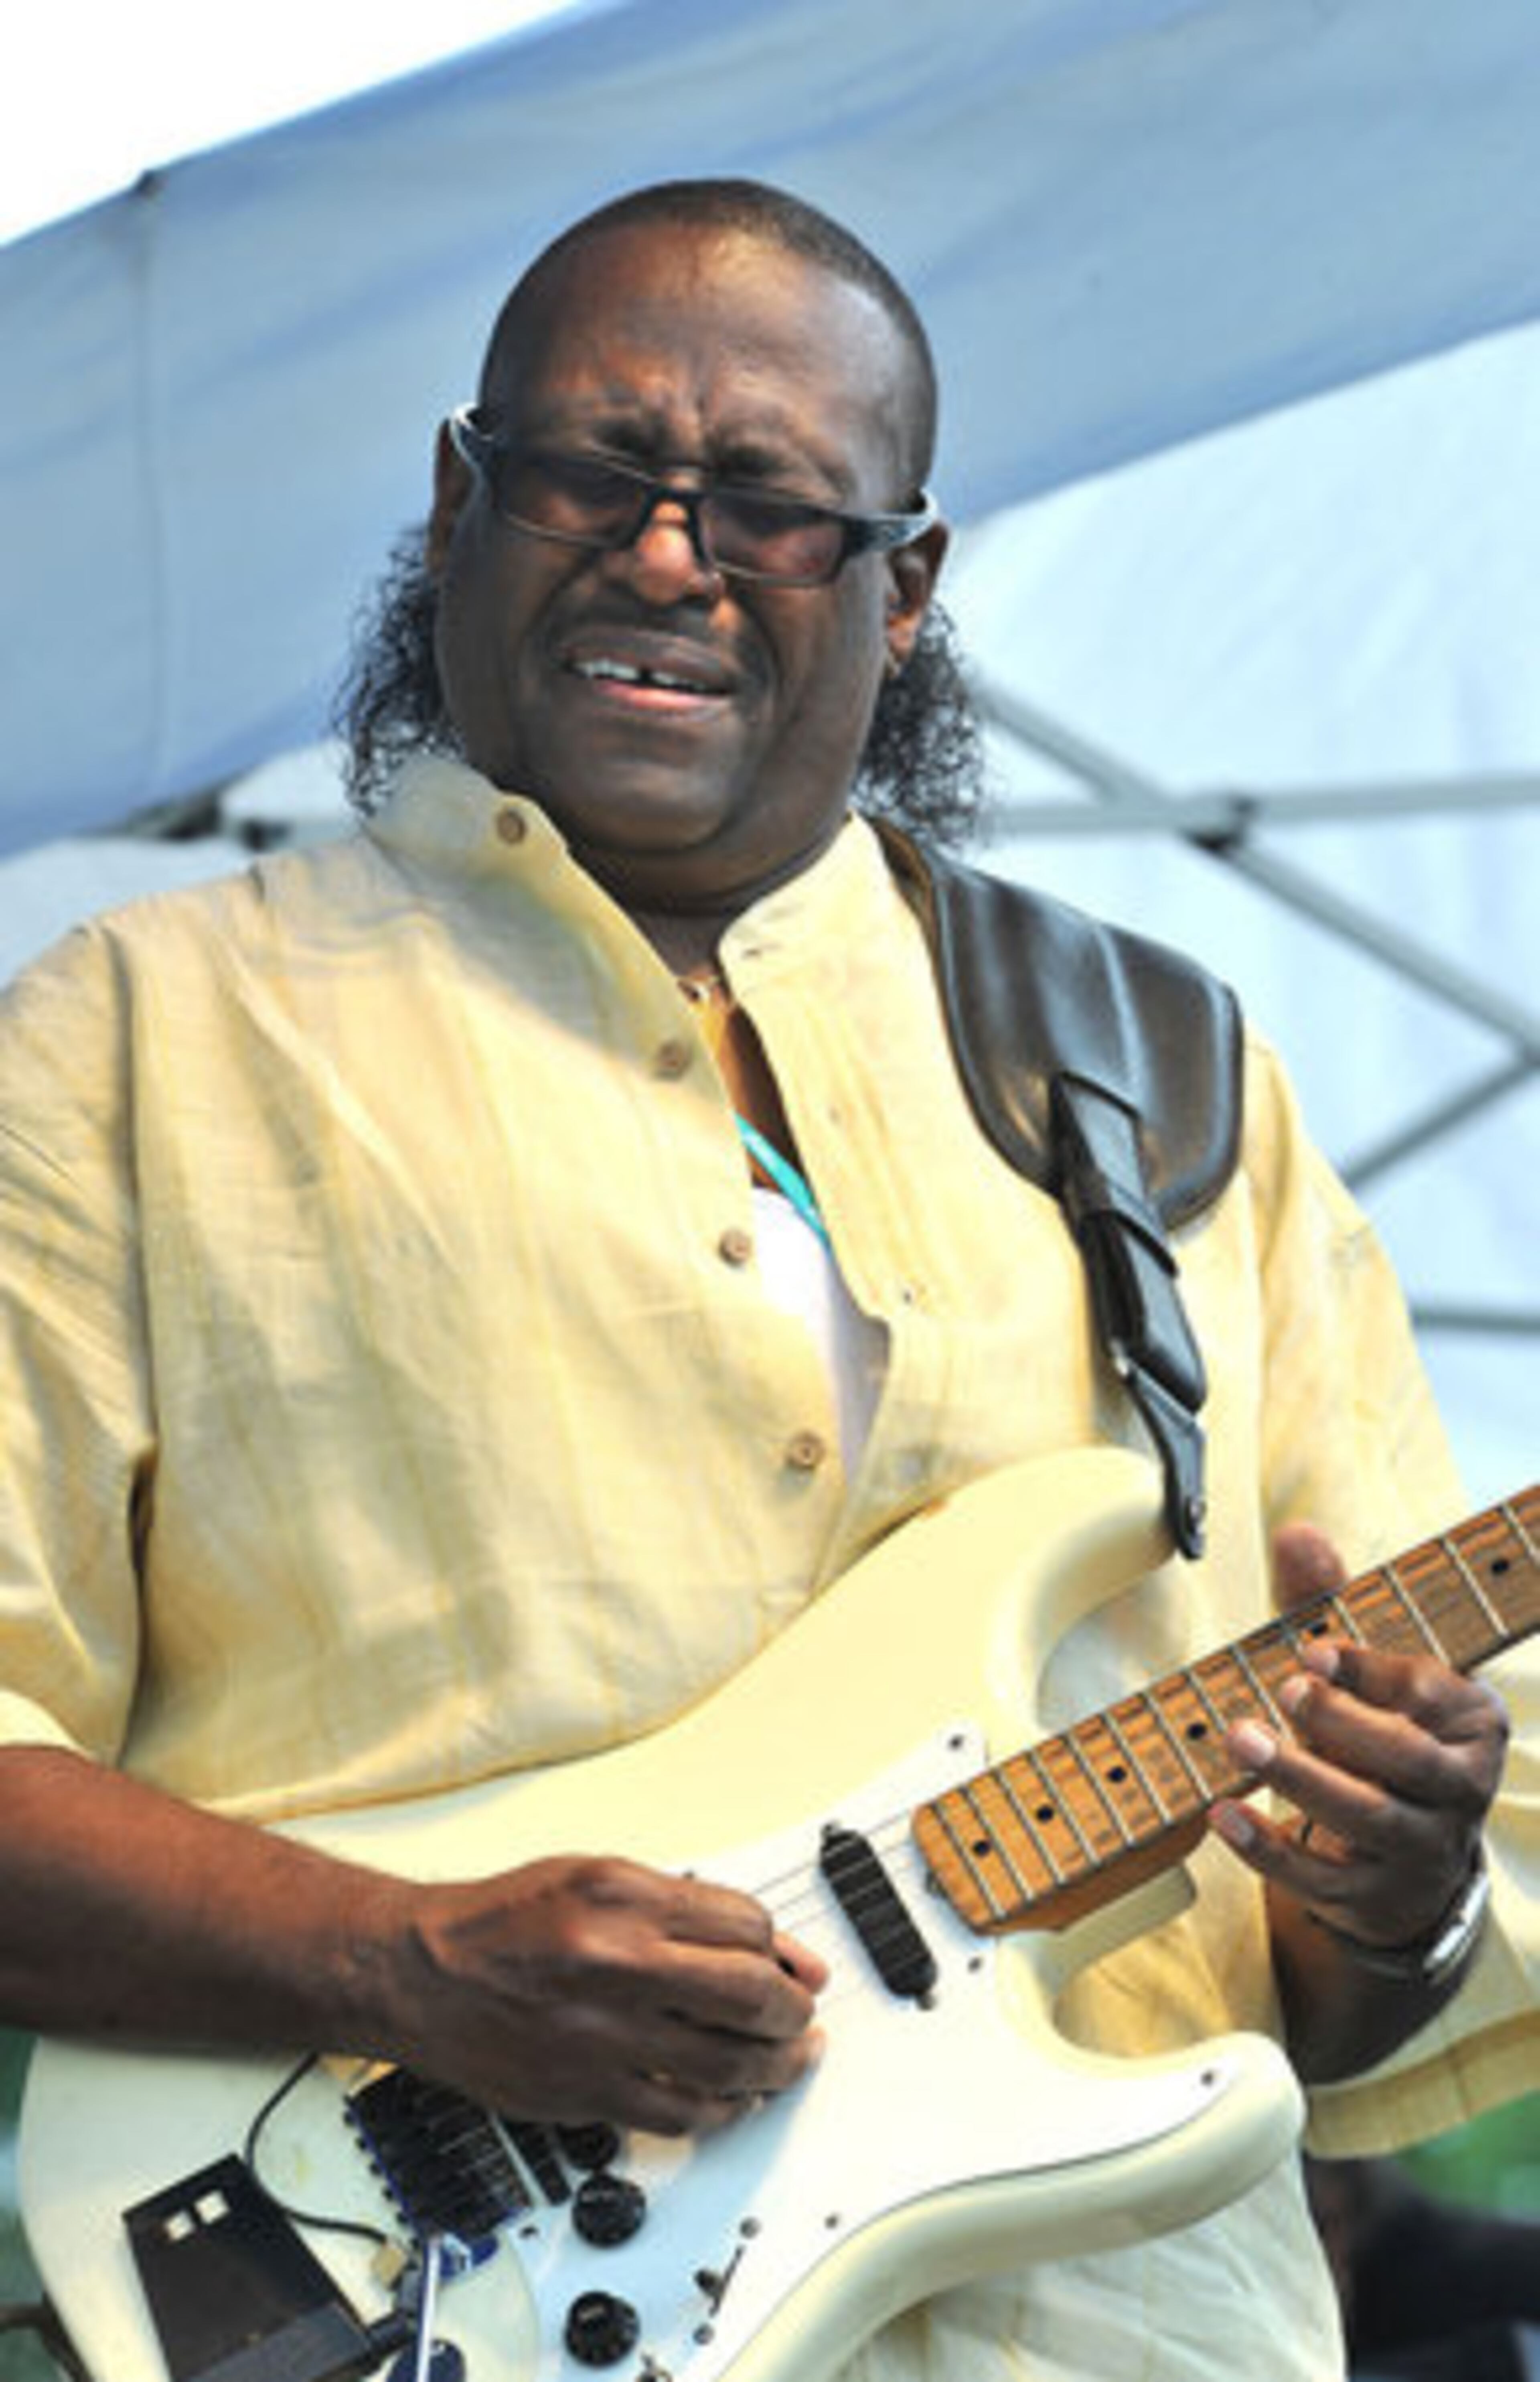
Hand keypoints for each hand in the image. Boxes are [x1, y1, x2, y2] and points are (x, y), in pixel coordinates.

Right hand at [383, 1853, 826, 2135]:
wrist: (422, 1974)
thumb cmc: (505, 1921)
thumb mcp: (599, 1877)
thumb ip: (686, 1906)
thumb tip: (771, 1947)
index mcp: (623, 1899)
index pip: (745, 1925)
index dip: (781, 1949)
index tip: (789, 1964)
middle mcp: (615, 1963)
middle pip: (749, 1995)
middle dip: (793, 2011)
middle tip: (801, 2016)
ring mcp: (601, 2035)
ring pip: (727, 2064)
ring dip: (774, 2067)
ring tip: (786, 2059)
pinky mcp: (584, 2093)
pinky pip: (681, 2114)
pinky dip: (723, 2111)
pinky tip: (735, 2098)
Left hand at [1211, 1522, 1509, 1951]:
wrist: (1406, 1855)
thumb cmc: (1377, 1732)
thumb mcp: (1363, 1670)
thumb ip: (1329, 1600)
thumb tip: (1296, 1533)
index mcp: (1473, 1722)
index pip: (1430, 1693)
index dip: (1369, 1671)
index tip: (1311, 1650)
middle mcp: (1461, 1790)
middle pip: (1407, 1760)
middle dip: (1342, 1724)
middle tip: (1281, 1691)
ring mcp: (1421, 1850)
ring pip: (1369, 1819)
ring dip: (1301, 1778)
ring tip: (1240, 1739)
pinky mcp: (1373, 1898)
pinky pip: (1323, 1879)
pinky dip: (1269, 1848)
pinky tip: (1222, 1814)